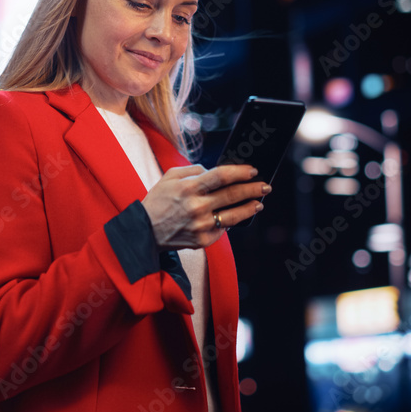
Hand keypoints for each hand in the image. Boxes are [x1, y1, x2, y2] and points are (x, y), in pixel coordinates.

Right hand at [140, 164, 269, 249]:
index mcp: (189, 187)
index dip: (240, 172)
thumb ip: (194, 170)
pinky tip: (234, 217)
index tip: (253, 171)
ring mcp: (201, 225)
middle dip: (253, 189)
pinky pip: (222, 230)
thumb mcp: (170, 176)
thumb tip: (214, 171)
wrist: (144, 231)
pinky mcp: (202, 240)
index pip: (222, 176)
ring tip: (259, 203)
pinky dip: (229, 222)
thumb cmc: (158, 200)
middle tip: (265, 186)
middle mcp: (196, 207)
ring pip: (233, 216)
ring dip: (249, 208)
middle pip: (232, 195)